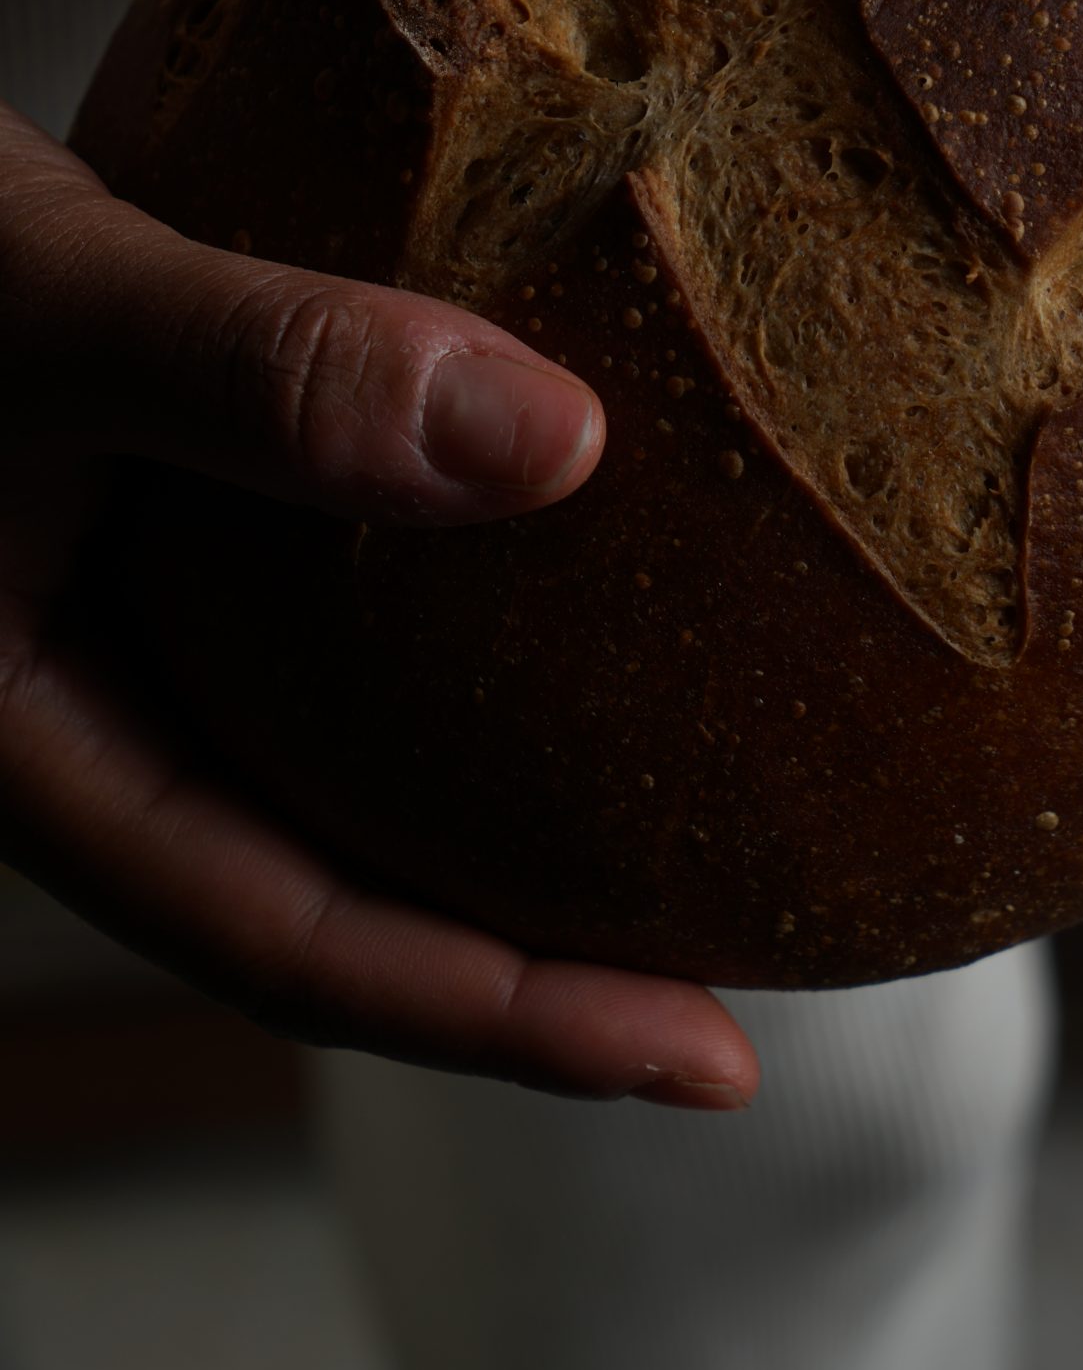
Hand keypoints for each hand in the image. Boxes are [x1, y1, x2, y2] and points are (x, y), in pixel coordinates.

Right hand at [0, 105, 757, 1107]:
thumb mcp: (60, 312)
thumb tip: (559, 445)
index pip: (286, 944)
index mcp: (35, 747)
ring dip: (500, 818)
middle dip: (528, 968)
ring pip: (336, 777)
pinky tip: (574, 598)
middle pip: (331, 898)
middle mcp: (95, 719)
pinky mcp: (185, 539)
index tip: (699, 1057)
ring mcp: (138, 636)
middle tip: (726, 1002)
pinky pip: (341, 641)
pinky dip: (463, 650)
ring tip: (682, 827)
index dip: (502, 1017)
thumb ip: (266, 374)